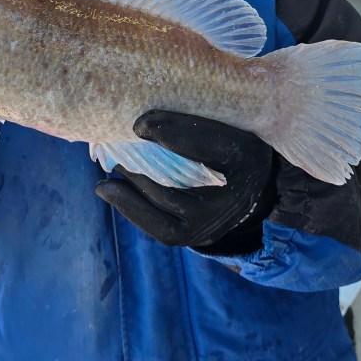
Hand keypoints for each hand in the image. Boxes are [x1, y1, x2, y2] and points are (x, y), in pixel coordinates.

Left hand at [95, 110, 275, 252]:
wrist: (251, 189)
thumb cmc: (229, 146)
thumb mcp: (223, 127)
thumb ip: (191, 123)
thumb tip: (138, 125)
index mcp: (245, 156)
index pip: (208, 143)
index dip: (171, 132)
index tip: (138, 124)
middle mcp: (233, 195)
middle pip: (180, 176)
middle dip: (141, 159)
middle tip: (111, 142)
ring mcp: (213, 222)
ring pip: (164, 202)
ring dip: (130, 181)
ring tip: (108, 162)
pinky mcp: (195, 237)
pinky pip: (159, 227)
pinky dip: (131, 207)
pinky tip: (109, 189)